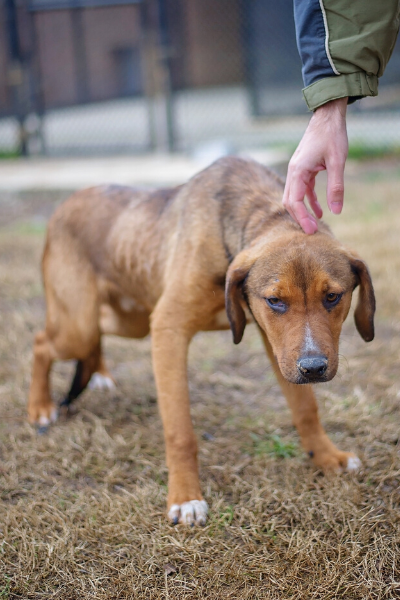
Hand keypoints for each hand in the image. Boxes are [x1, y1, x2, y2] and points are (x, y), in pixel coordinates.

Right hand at [282, 97, 348, 233]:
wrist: (327, 116)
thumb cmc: (332, 135)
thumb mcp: (338, 162)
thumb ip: (336, 187)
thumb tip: (337, 211)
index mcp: (298, 171)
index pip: (294, 201)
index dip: (302, 218)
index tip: (312, 230)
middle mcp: (293, 172)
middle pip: (290, 202)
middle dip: (300, 218)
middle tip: (312, 233)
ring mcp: (296, 170)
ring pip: (294, 197)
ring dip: (303, 212)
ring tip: (315, 226)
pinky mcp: (302, 169)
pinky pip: (302, 190)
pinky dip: (309, 202)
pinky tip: (320, 212)